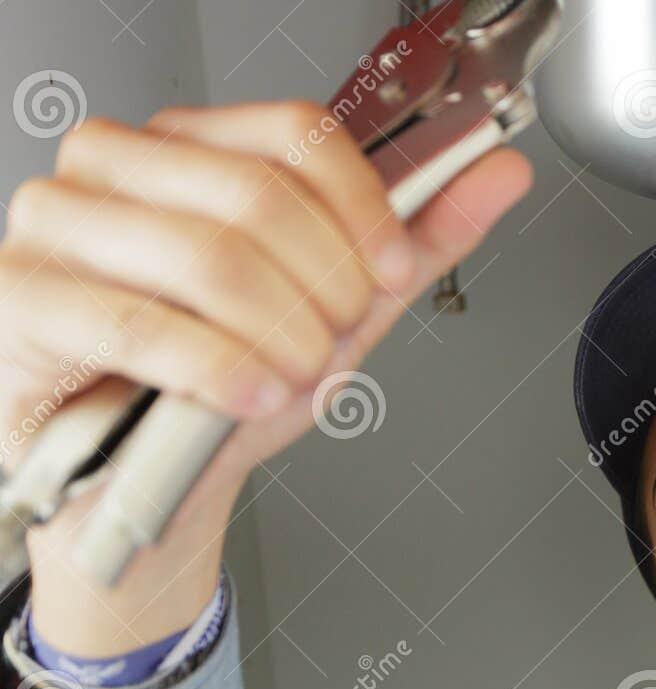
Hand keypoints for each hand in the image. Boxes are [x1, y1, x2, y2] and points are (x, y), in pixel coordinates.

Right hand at [0, 101, 532, 653]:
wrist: (144, 477)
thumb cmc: (225, 383)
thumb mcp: (337, 309)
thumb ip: (416, 240)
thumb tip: (498, 174)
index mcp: (190, 148)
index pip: (294, 134)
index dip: (365, 205)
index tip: (391, 267)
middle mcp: (116, 168)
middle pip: (260, 196)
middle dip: (325, 290)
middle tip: (329, 345)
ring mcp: (57, 225)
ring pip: (210, 258)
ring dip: (280, 337)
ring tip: (288, 378)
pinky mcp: (22, 299)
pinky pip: (139, 323)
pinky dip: (217, 369)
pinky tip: (248, 395)